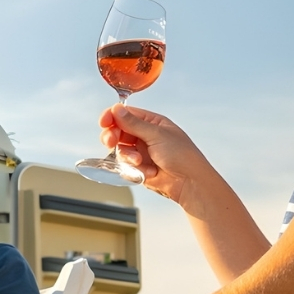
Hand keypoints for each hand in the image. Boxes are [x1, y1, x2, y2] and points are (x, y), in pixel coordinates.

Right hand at [101, 104, 225, 209]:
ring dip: (127, 155)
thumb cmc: (182, 156)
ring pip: (120, 149)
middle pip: (118, 131)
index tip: (104, 122)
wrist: (189, 183)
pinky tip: (148, 171)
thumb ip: (134, 123)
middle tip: (111, 141)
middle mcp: (145, 135)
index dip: (112, 116)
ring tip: (139, 161)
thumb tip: (116, 109)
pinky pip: (125, 165)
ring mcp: (142, 152)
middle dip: (113, 136)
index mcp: (152, 122)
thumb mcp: (157, 135)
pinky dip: (134, 168)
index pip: (126, 114)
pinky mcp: (139, 168)